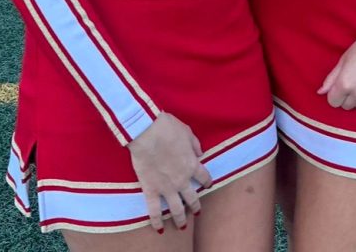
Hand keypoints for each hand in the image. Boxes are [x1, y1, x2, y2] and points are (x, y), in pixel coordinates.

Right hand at [128, 112, 212, 231]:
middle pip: (192, 198)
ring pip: (177, 209)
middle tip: (197, 212)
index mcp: (192, 164)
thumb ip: (195, 144)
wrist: (148, 132)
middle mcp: (182, 180)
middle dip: (196, 206)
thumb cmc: (167, 128)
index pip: (204, 177)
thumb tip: (200, 152)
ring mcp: (167, 187)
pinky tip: (159, 228)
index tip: (207, 184)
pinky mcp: (151, 190)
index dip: (206, 181)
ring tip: (182, 226)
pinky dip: (157, 221)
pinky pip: (154, 210)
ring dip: (181, 219)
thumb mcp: (187, 131)